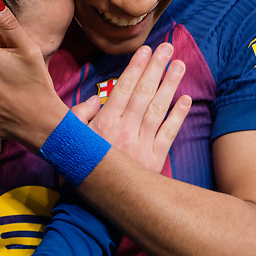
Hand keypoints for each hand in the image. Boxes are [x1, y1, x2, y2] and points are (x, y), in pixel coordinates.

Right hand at [71, 42, 189, 174]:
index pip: (123, 88)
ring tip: (179, 65)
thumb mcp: (70, 139)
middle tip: (167, 47)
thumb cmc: (79, 168)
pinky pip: (168, 134)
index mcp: (104, 124)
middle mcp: (124, 131)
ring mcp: (141, 146)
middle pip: (143, 93)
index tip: (146, 50)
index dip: (136, 67)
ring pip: (158, 109)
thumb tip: (96, 98)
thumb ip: (79, 115)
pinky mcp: (154, 161)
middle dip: (156, 68)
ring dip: (170, 85)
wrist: (91, 208)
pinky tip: (185, 99)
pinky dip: (177, 116)